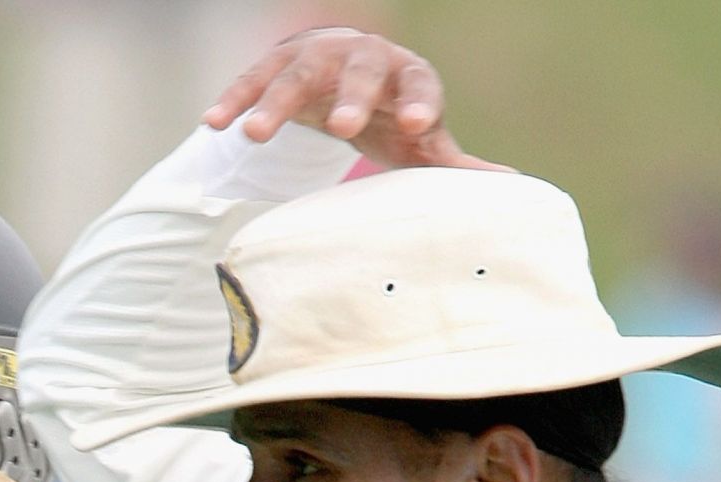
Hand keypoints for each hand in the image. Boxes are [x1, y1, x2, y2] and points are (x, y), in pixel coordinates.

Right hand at [203, 27, 507, 171]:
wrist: (341, 68)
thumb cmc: (386, 112)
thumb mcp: (414, 136)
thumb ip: (448, 159)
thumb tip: (508, 184)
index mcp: (406, 75)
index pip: (419, 82)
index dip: (420, 101)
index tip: (418, 124)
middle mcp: (363, 58)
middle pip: (360, 71)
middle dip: (349, 95)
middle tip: (338, 125)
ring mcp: (314, 58)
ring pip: (295, 75)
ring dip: (274, 104)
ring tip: (254, 136)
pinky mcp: (273, 65)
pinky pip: (250, 80)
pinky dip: (233, 101)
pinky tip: (212, 124)